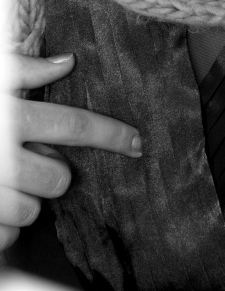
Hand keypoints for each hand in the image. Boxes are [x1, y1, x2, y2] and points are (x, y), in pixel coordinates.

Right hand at [0, 52, 141, 250]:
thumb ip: (23, 68)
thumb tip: (67, 61)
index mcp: (9, 119)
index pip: (74, 126)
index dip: (112, 135)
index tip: (137, 142)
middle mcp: (0, 159)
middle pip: (59, 178)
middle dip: (53, 171)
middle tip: (27, 158)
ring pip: (34, 211)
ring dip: (25, 198)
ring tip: (0, 179)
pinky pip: (7, 236)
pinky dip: (1, 223)